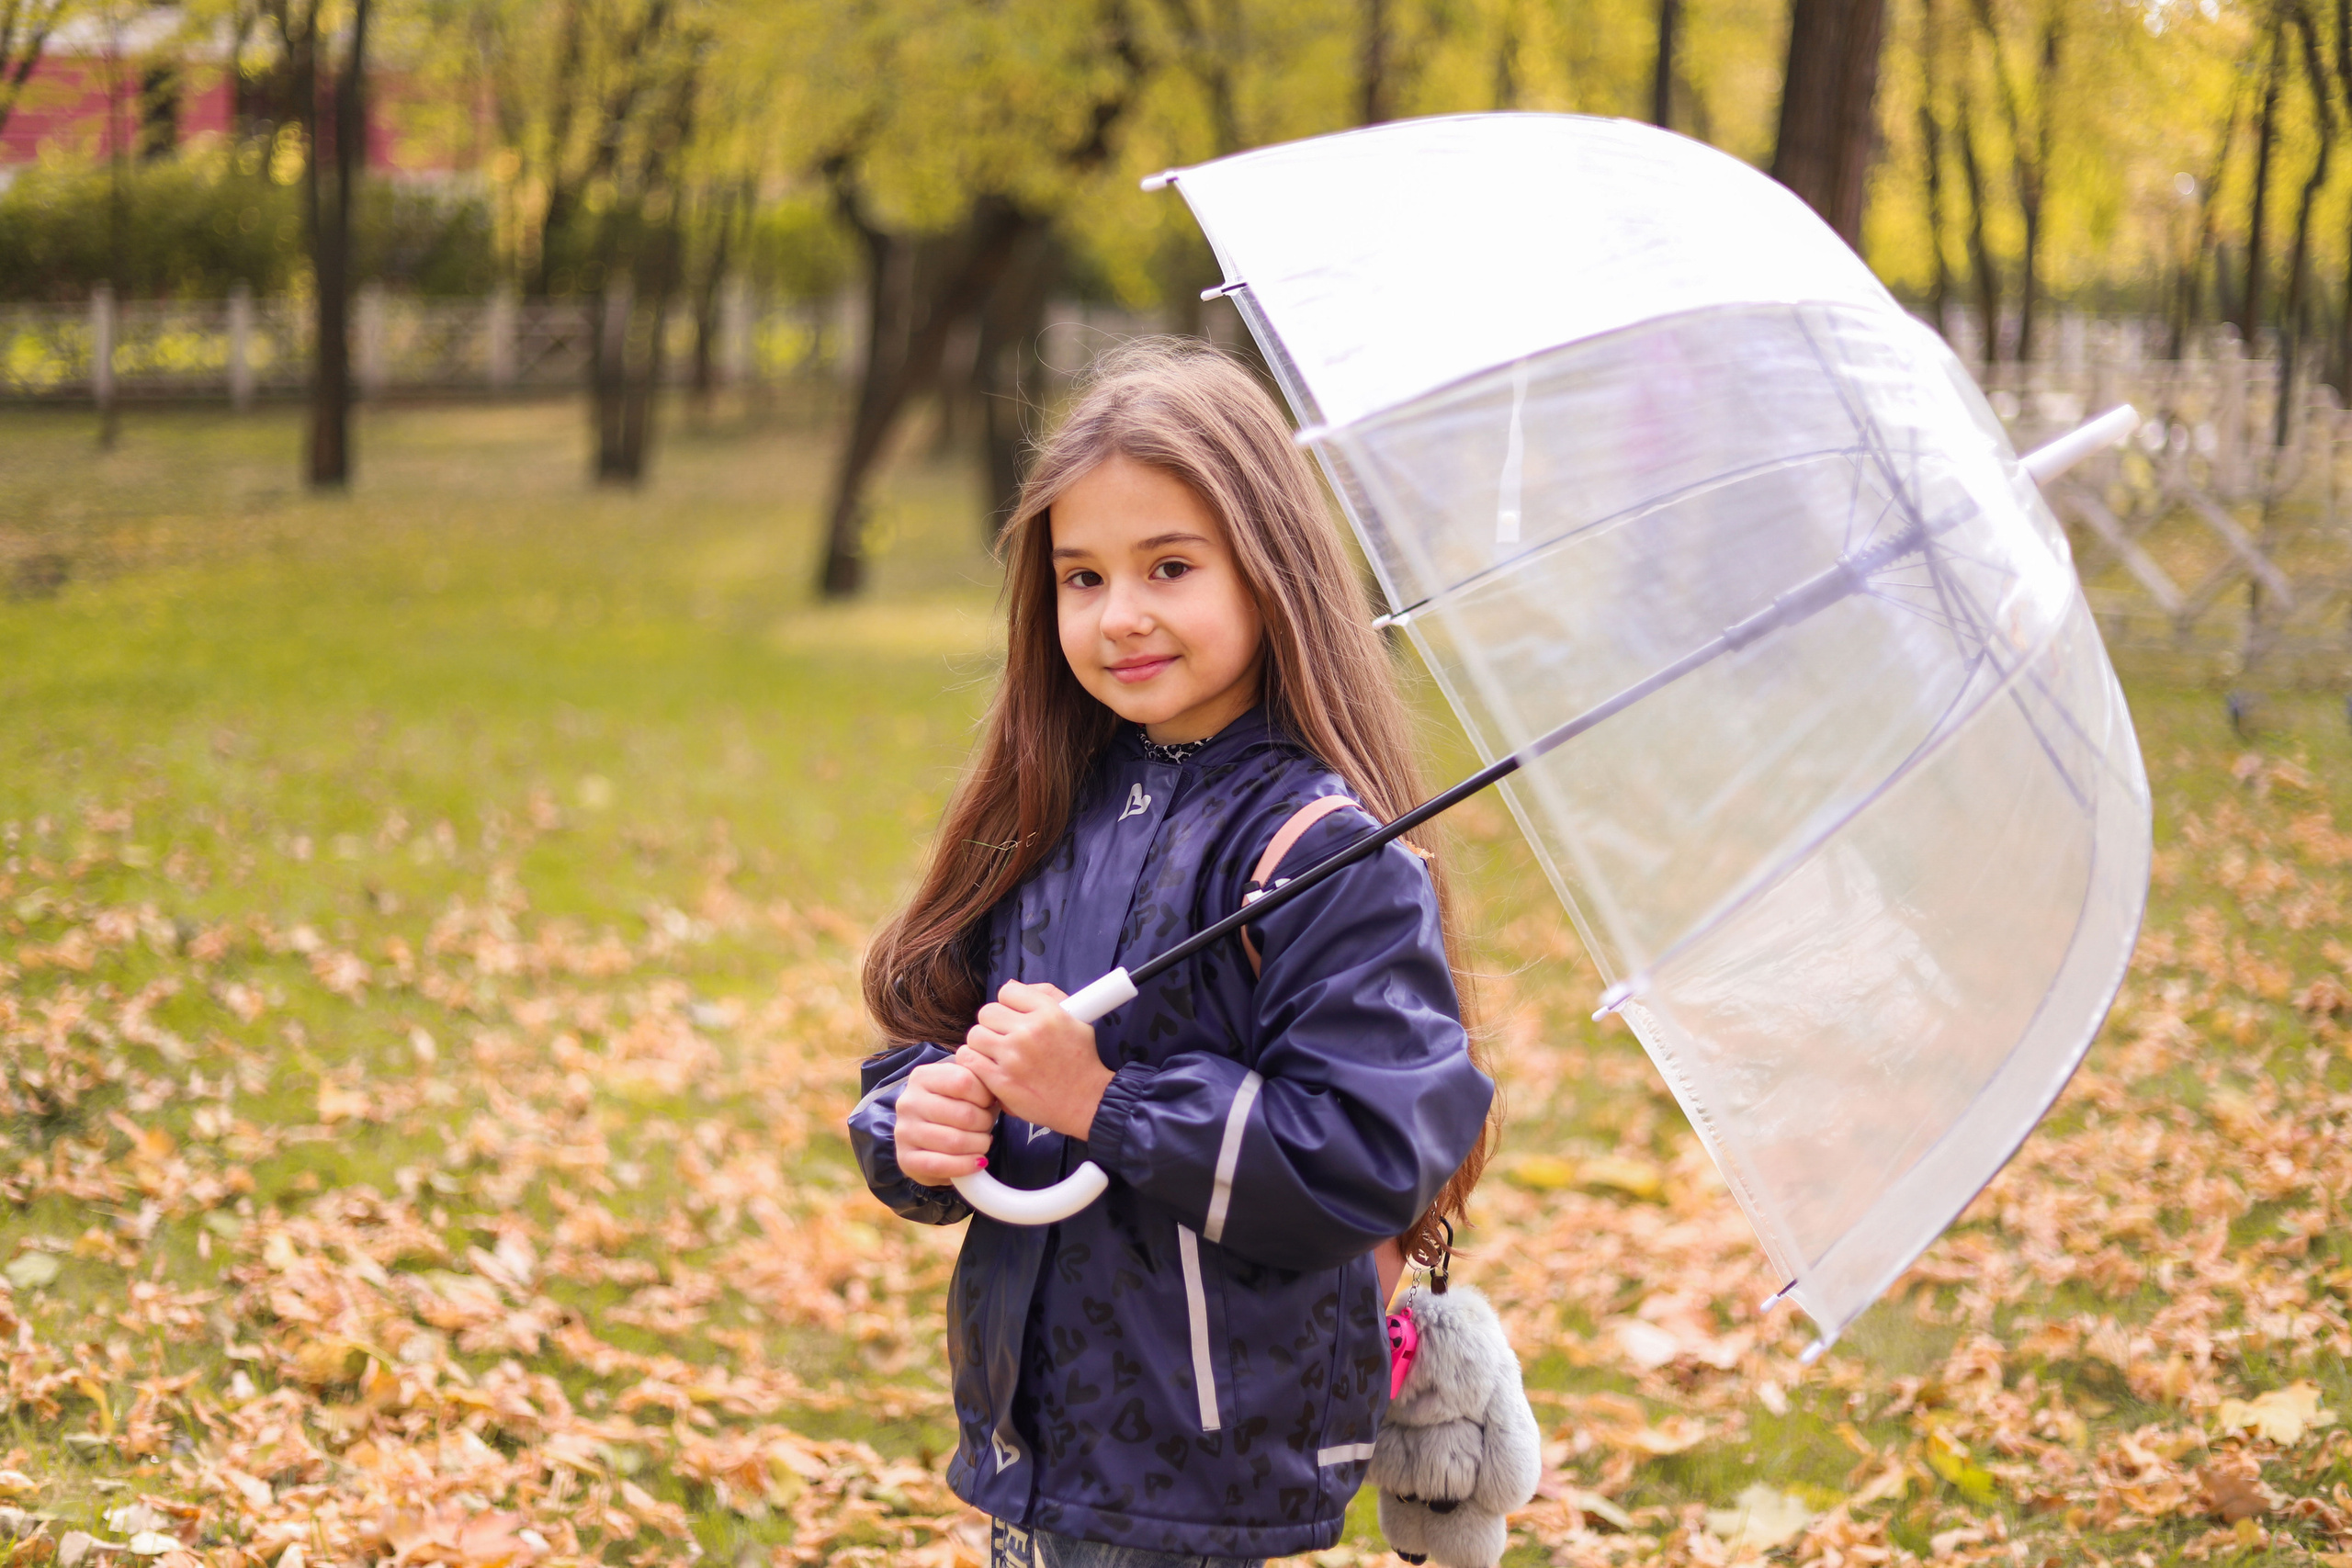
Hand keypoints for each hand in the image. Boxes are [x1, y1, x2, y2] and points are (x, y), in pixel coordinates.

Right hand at [894, 1059, 999, 1185]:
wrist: (929, 1140)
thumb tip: (998, 1091)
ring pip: (955, 1142)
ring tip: (982, 1143)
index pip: (964, 1081)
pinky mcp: (905, 1158)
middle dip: (985, 1124)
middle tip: (987, 1127)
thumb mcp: (964, 1089)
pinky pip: (941, 1165)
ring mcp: (904, 1131)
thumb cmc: (954, 1109)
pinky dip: (966, 1166)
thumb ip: (979, 1083)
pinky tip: (978, 1162)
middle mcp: (909, 1102)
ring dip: (979, 1146)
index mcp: (922, 1077)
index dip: (985, 1096)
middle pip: (964, 1115)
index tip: (989, 1103)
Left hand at [956, 981, 1115, 1141]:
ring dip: (983, 1044)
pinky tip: (988, 1066)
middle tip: (1004, 1036)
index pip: (1007, 991)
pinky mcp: (1001, 1080)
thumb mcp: (1076, 1018)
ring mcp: (1013, 1057)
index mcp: (1049, 1013)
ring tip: (997, 1054)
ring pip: (975, 1035)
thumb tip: (1011, 986)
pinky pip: (969, 1059)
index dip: (1008, 1004)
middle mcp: (1030, 1032)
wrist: (1088, 1102)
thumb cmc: (1081, 1062)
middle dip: (994, 1024)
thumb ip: (1046, 994)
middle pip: (987, 1012)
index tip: (1013, 1016)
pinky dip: (974, 1062)